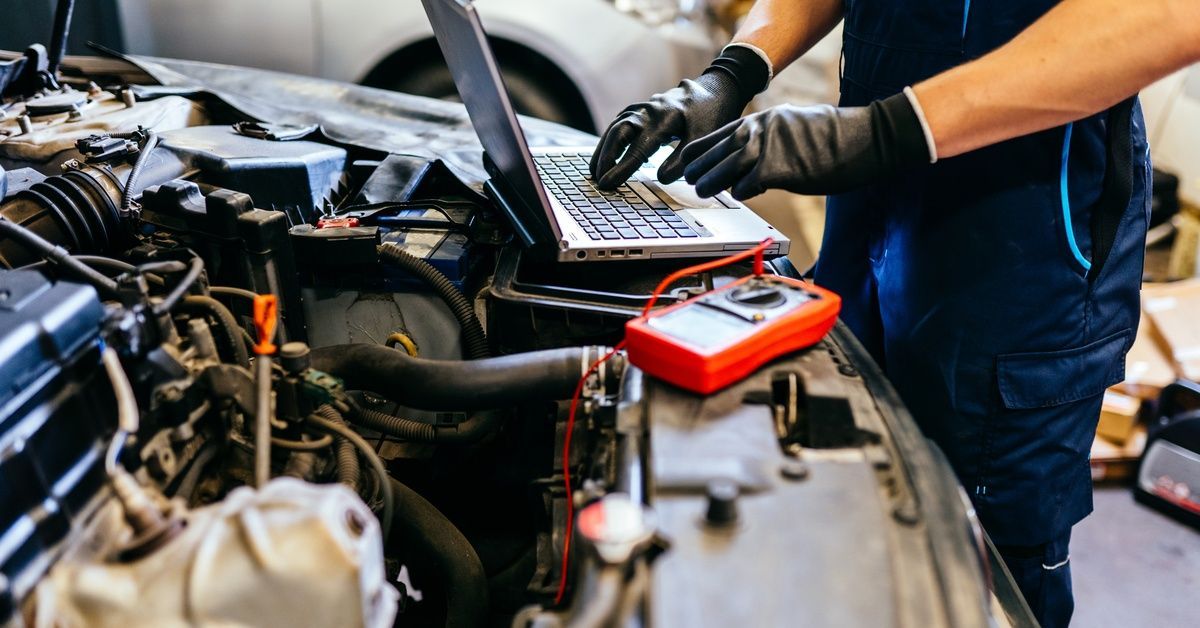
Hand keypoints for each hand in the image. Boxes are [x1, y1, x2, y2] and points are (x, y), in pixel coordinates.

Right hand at [589, 76, 745, 189]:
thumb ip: (683, 159)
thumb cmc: (712, 115)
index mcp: (665, 118)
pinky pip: (620, 123)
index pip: (638, 148)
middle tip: (597, 180)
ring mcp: (644, 107)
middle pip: (619, 132)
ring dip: (604, 148)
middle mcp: (650, 111)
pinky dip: (610, 138)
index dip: (621, 167)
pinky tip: (605, 153)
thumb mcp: (704, 138)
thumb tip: (661, 179)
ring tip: (594, 170)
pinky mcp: (642, 109)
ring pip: (616, 126)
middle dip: (606, 157)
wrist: (716, 89)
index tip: (608, 184)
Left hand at [680, 92, 931, 198]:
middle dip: (698, 168)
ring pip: (724, 169)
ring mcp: (767, 148)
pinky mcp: (778, 169)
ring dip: (711, 182)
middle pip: (714, 151)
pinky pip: (748, 186)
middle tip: (690, 181)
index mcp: (761, 119)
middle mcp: (759, 129)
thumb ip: (768, 137)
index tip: (686, 162)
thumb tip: (750, 155)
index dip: (698, 151)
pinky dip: (743, 193)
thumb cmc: (832, 136)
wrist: (863, 138)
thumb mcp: (791, 126)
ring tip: (702, 191)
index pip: (717, 134)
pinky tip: (744, 195)